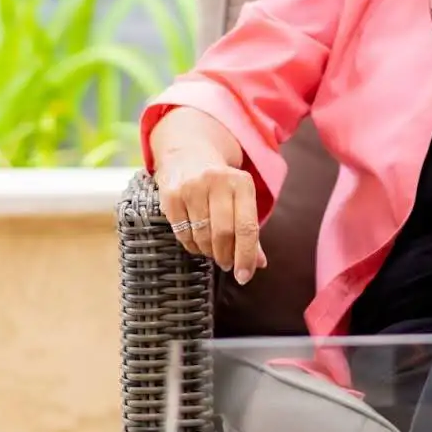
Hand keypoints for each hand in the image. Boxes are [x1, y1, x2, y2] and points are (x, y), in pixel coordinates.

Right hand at [154, 153, 266, 283]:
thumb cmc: (220, 186)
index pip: (247, 227)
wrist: (188, 154)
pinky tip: (196, 241)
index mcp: (242, 182)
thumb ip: (250, 232)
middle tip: (226, 264)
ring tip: (211, 250)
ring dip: (208, 252)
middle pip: (223, 234)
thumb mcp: (240, 200)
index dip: (246, 256)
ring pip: (202, 236)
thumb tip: (259, 264)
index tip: (244, 277)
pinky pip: (182, 233)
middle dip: (225, 256)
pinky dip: (191, 245)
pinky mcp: (171, 194)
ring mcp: (192, 186)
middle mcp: (218, 181)